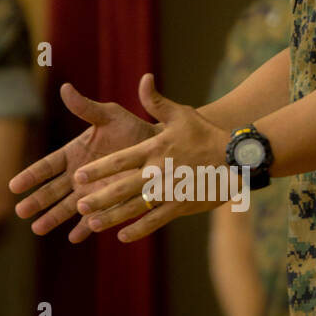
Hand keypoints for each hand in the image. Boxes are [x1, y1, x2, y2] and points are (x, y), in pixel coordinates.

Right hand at [9, 83, 156, 238]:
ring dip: (53, 218)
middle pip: (52, 191)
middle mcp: (78, 175)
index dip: (30, 176)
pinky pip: (94, 218)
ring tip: (38, 229)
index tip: (14, 185)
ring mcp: (92, 192)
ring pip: (67, 208)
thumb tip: (65, 88)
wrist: (159, 148)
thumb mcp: (109, 116)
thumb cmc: (132, 128)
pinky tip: (74, 238)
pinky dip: (85, 228)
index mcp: (73, 154)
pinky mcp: (108, 203)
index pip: (47, 166)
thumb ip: (86, 108)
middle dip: (37, 201)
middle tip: (20, 212)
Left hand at [71, 73, 230, 242]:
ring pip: (135, 208)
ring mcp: (169, 192)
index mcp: (155, 150)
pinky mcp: (181, 206)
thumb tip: (144, 79)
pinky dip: (139, 230)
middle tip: (79, 206)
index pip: (120, 161)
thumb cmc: (207, 135)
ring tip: (92, 224)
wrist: (237, 158)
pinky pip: (155, 221)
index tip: (79, 176)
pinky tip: (122, 237)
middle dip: (100, 198)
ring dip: (112, 217)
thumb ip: (156, 102)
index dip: (98, 169)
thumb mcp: (181, 115)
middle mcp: (158, 173)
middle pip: (123, 188)